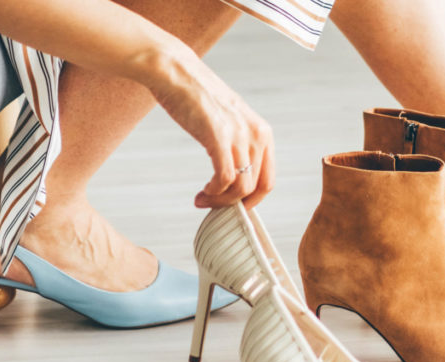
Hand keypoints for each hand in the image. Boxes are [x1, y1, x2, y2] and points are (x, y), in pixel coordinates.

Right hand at [145, 51, 275, 208]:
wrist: (175, 72)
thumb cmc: (196, 96)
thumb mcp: (229, 121)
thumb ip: (236, 144)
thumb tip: (232, 177)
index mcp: (262, 131)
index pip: (268, 180)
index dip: (250, 200)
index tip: (231, 205)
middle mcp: (257, 134)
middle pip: (256, 188)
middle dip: (234, 205)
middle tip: (213, 206)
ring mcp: (239, 135)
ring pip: (240, 188)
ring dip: (220, 201)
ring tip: (202, 200)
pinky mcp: (218, 137)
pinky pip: (225, 179)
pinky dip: (213, 193)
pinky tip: (202, 193)